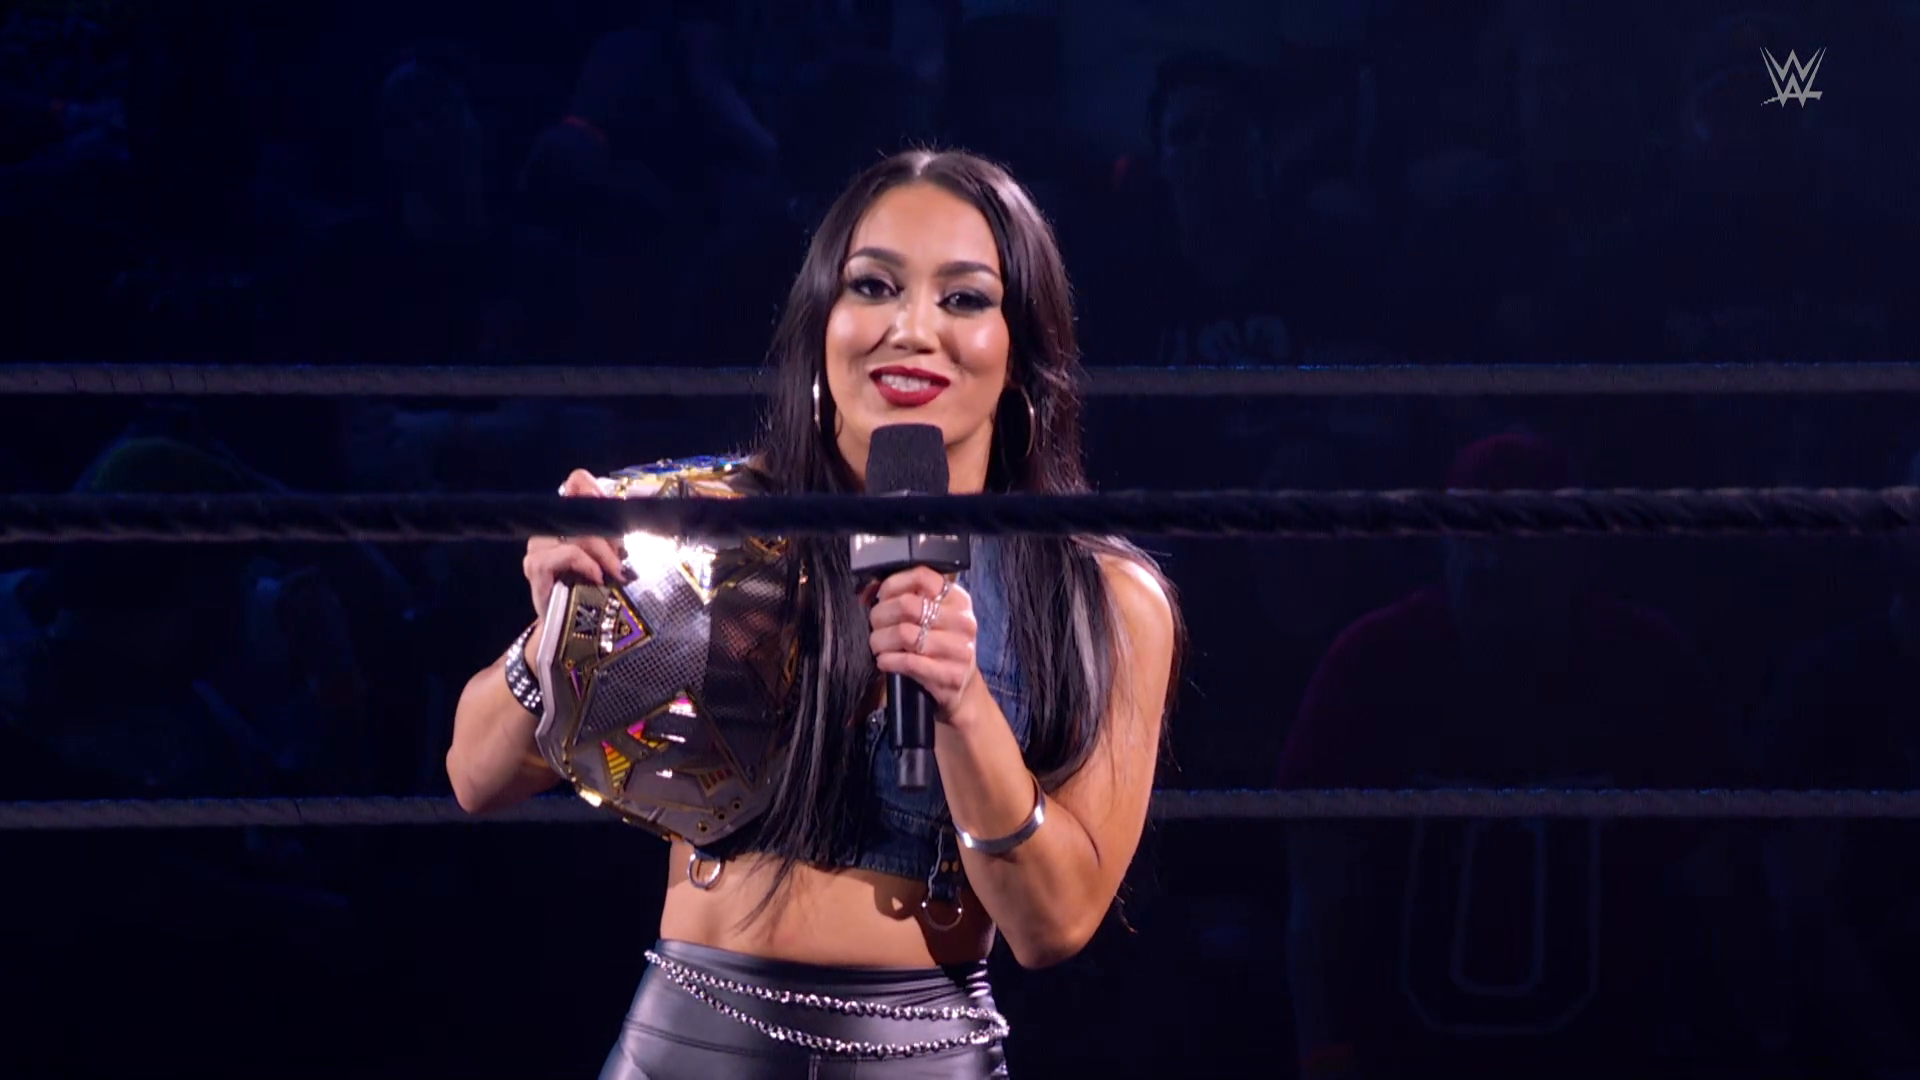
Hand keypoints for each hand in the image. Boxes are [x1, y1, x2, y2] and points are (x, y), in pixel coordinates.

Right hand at [521, 470, 626, 618]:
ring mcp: (537, 546)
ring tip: (616, 573)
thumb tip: (638, 519)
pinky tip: (596, 577)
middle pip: (583, 511)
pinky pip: (568, 552)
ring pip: (579, 534)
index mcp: (564, 519)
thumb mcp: (607, 556)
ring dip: (604, 553)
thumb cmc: (590, 589)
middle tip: (622, 559)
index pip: (576, 482)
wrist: (569, 627)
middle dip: (611, 534)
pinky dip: (587, 563)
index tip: (616, 515)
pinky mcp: (535, 566)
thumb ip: (613, 535)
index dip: (596, 490)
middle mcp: (547, 527)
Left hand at [867, 567, 978, 716]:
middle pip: (908, 605)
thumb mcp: (934, 618)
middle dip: (881, 615)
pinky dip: (889, 661)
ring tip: (878, 645)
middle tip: (875, 625)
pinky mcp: (951, 674)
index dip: (893, 584)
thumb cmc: (940, 648)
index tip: (880, 596)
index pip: (922, 576)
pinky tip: (884, 661)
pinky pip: (909, 662)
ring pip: (905, 634)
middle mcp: (962, 621)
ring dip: (881, 640)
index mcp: (957, 600)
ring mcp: (960, 649)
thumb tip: (869, 590)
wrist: (961, 687)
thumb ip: (909, 598)